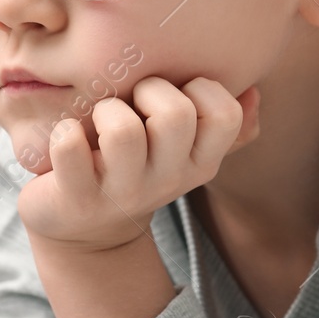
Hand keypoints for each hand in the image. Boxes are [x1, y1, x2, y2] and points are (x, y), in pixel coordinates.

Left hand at [16, 76, 260, 253]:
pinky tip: (66, 135)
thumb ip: (222, 125)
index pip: (225, 114)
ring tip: (99, 119)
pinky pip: (70, 148)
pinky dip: (64, 133)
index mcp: (199, 162)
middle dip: (150, 90)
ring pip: (124, 131)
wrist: (84, 229)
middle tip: (132, 100)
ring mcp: (122, 192)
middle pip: (175, 115)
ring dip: (107, 109)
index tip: (177, 92)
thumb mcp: (182, 153)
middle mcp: (167, 180)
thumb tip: (253, 90)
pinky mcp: (77, 198)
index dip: (201, 88)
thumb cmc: (133, 169)